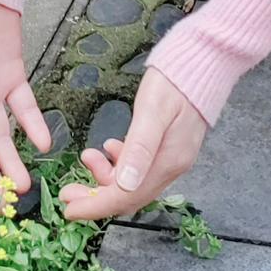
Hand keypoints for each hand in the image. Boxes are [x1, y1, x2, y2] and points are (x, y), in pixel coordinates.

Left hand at [58, 66, 208, 222]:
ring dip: (106, 177)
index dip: (95, 206)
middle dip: (95, 197)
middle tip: (68, 191)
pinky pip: (140, 169)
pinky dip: (120, 165)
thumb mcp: (152, 111)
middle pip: (129, 195)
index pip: (126, 196)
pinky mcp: (169, 148)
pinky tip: (110, 148)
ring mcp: (172, 158)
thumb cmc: (175, 82)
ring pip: (133, 183)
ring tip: (88, 156)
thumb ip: (140, 147)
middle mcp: (172, 166)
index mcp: (168, 162)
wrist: (203, 61)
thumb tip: (125, 184)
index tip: (69, 210)